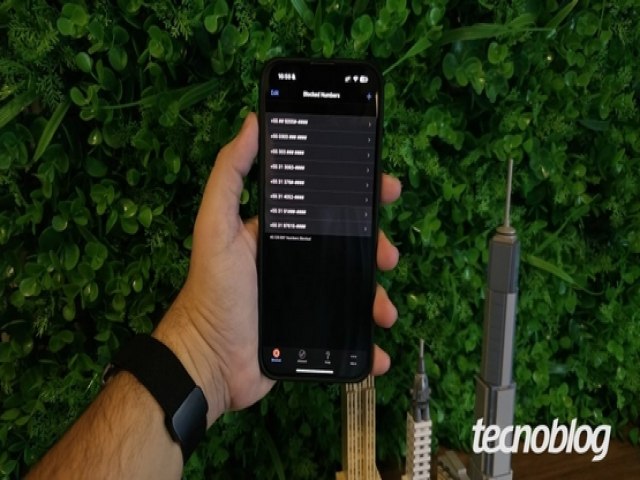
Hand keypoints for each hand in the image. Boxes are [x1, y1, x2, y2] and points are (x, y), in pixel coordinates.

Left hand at [155, 113, 400, 425]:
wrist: (210, 361)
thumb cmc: (213, 291)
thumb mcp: (216, 226)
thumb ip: (230, 174)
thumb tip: (253, 122)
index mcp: (283, 230)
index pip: (326, 203)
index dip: (358, 193)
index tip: (385, 187)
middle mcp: (300, 259)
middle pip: (350, 244)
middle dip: (377, 246)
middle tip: (389, 255)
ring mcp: (310, 297)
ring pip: (356, 288)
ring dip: (378, 295)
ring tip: (384, 310)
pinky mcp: (315, 333)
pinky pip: (350, 333)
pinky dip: (368, 342)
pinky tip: (378, 351)